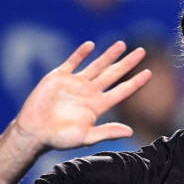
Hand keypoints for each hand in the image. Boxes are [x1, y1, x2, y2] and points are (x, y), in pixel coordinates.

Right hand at [15, 40, 150, 150]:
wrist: (34, 132)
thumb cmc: (59, 138)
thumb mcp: (86, 137)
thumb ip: (107, 132)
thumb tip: (130, 131)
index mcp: (98, 106)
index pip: (122, 91)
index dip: (135, 82)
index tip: (149, 72)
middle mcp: (90, 92)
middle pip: (113, 74)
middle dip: (127, 63)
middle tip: (142, 51)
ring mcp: (75, 83)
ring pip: (96, 65)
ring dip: (109, 55)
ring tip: (122, 44)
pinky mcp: (59, 77)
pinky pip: (72, 62)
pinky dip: (81, 54)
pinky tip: (91, 46)